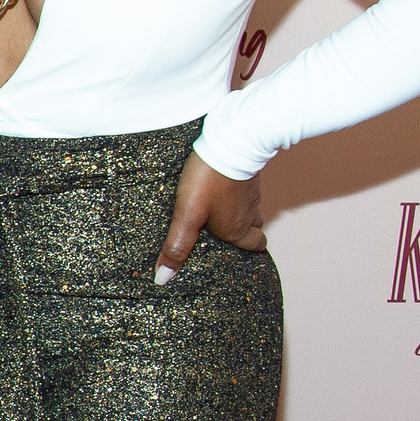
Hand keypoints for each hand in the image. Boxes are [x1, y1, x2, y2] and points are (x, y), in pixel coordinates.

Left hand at [157, 153, 265, 283]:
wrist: (231, 142)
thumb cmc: (209, 181)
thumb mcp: (187, 216)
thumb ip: (177, 246)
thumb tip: (163, 278)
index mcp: (238, 230)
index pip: (256, 246)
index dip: (249, 249)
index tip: (234, 251)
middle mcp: (250, 214)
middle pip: (255, 229)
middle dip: (244, 232)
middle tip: (224, 232)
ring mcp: (252, 193)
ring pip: (251, 209)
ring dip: (239, 212)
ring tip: (218, 211)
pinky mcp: (249, 175)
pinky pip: (246, 191)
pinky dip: (236, 194)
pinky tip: (220, 189)